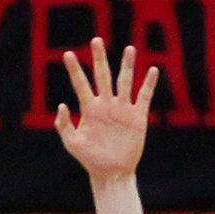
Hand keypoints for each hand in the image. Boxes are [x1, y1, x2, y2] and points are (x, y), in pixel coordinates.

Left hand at [55, 38, 157, 179]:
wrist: (111, 173)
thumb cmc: (90, 159)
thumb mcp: (72, 144)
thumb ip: (64, 125)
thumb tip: (62, 105)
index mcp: (90, 110)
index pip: (81, 85)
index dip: (75, 70)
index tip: (67, 54)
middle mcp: (106, 105)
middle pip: (103, 76)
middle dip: (99, 59)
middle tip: (95, 40)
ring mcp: (122, 109)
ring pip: (125, 82)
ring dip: (127, 66)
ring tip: (129, 49)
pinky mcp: (137, 116)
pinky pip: (144, 96)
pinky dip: (148, 84)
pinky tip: (152, 70)